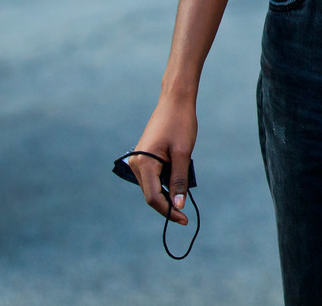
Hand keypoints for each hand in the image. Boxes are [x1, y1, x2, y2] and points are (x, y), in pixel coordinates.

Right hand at [127, 95, 197, 224]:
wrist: (175, 101)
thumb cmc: (180, 124)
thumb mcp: (183, 154)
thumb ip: (180, 180)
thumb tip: (178, 206)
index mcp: (143, 163)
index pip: (153, 198)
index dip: (169, 212)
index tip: (185, 220)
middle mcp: (136, 163)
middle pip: (151, 195)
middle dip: (167, 205)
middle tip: (185, 215)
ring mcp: (138, 160)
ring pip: (152, 187)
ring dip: (167, 193)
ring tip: (184, 191)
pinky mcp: (144, 156)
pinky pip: (153, 177)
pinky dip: (165, 183)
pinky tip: (176, 181)